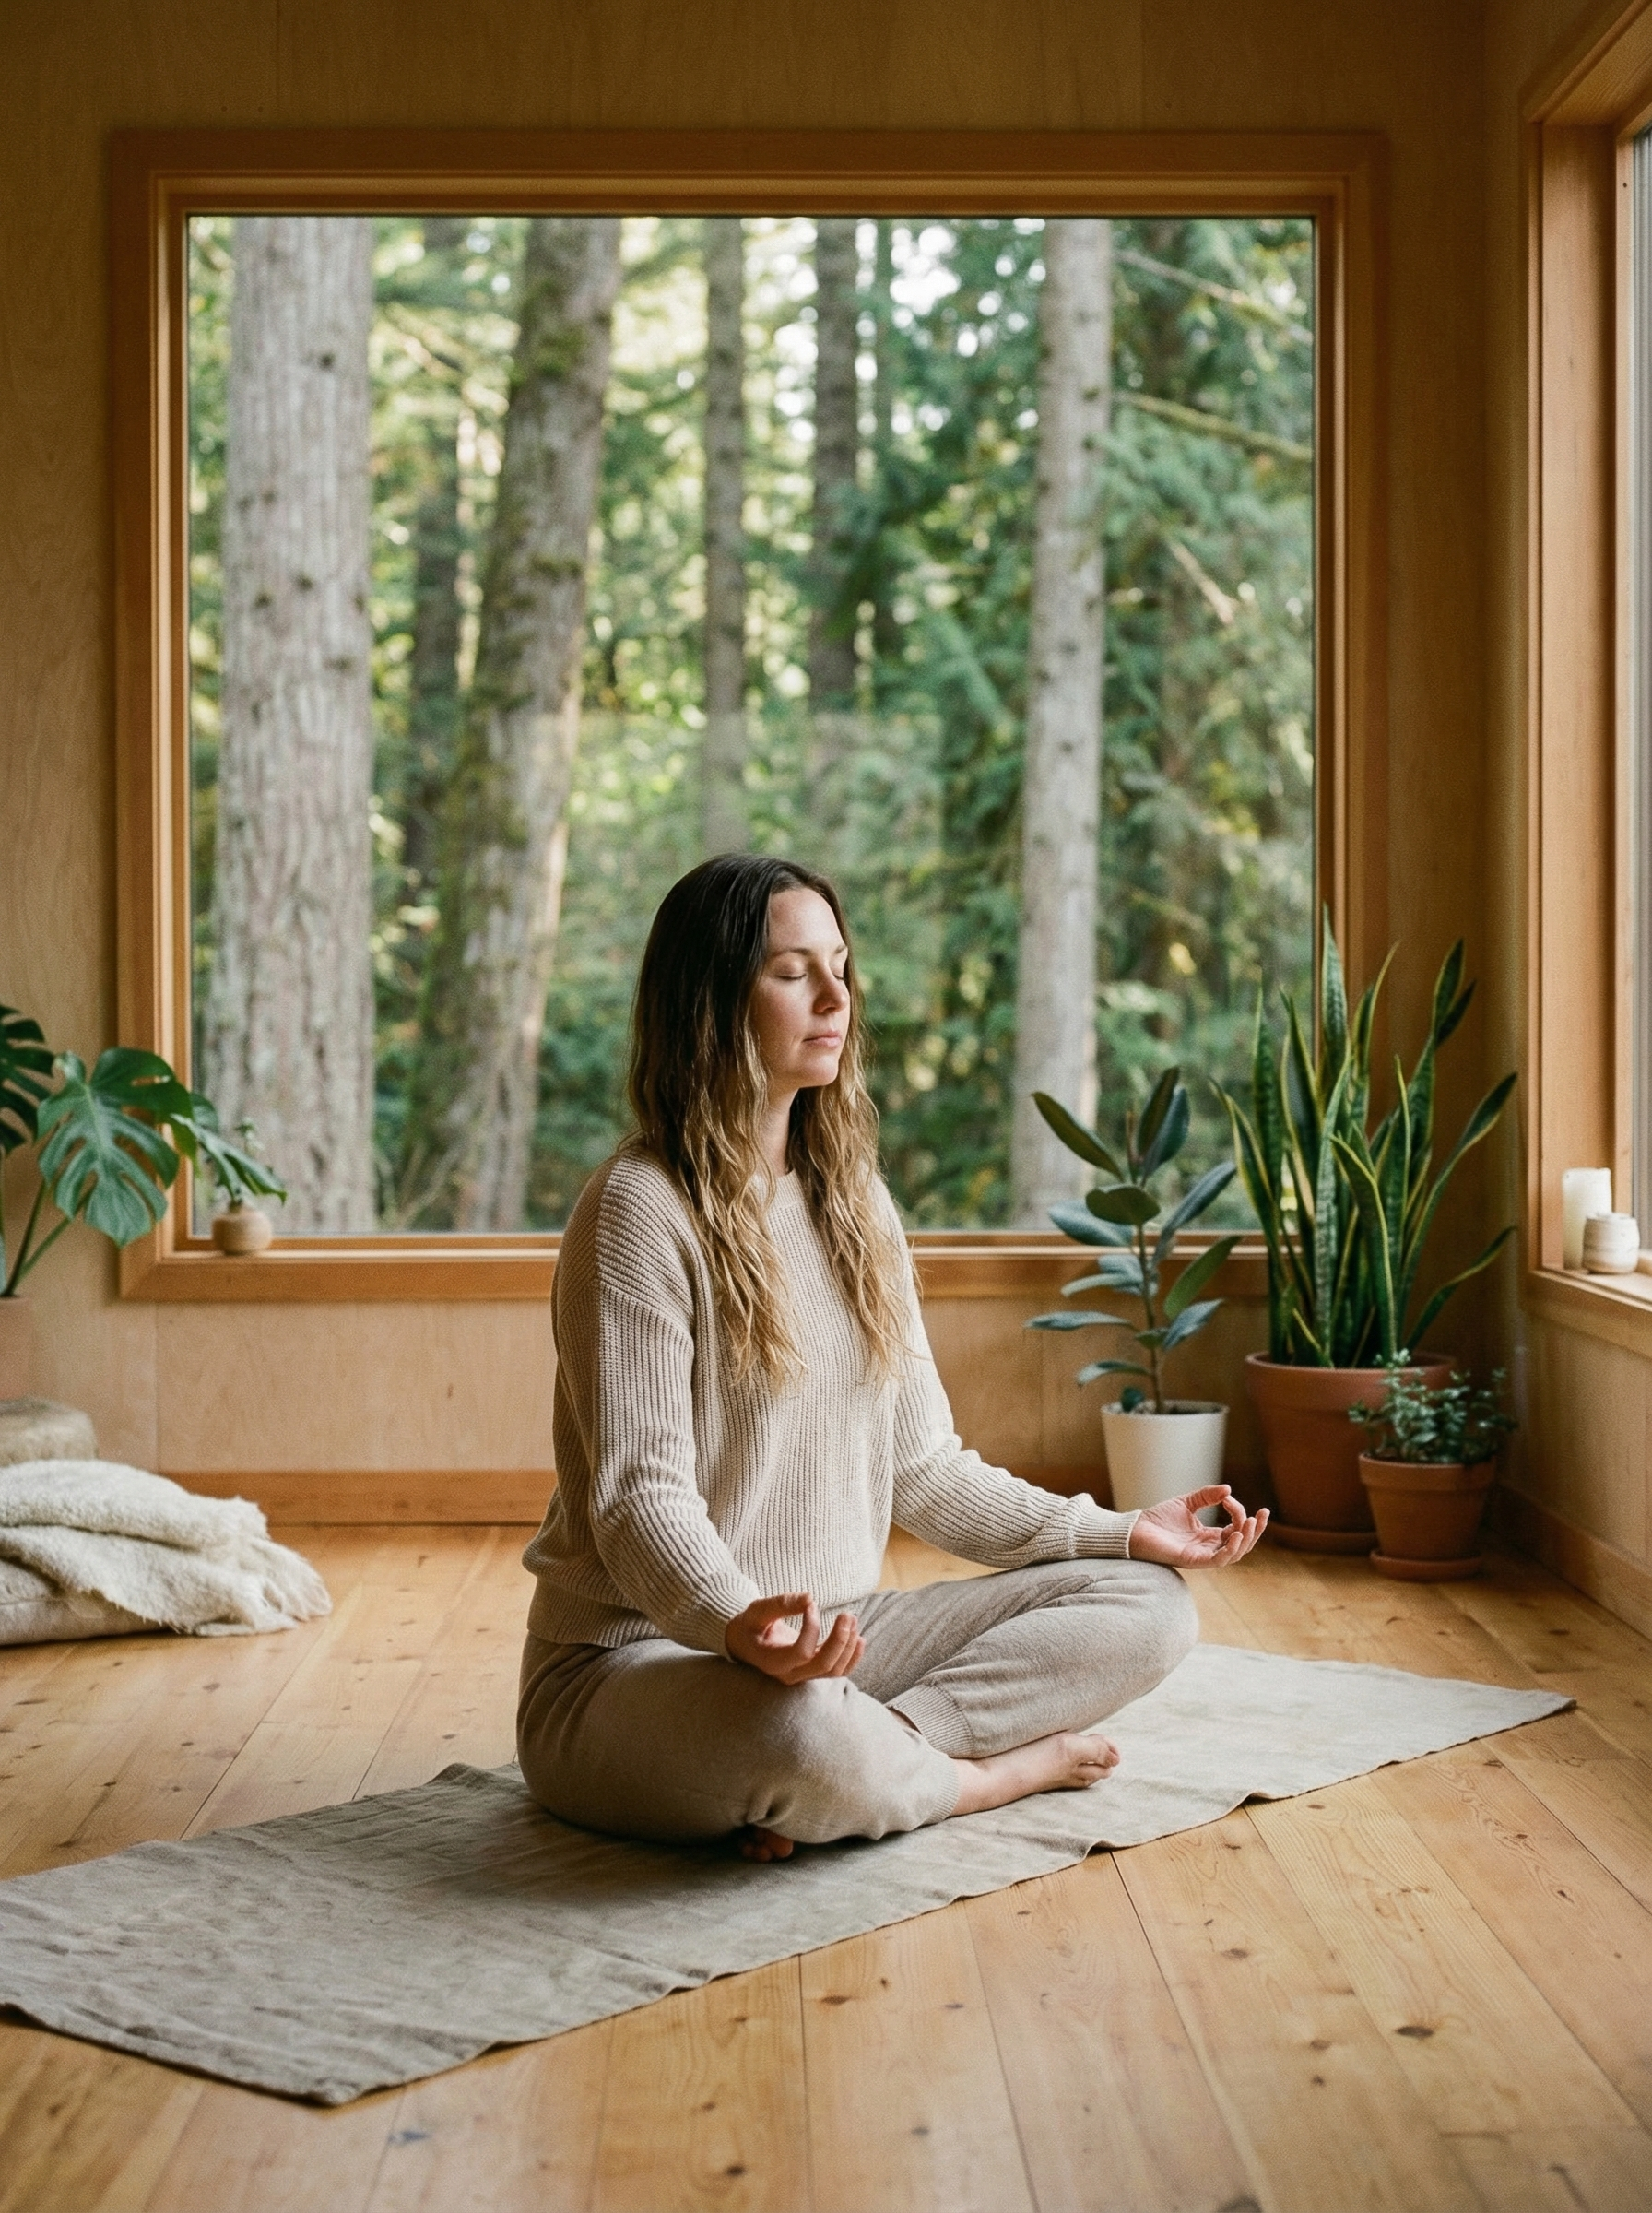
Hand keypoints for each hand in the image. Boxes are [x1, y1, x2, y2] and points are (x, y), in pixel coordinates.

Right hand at [724, 1591, 865, 1683]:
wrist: (745, 1642)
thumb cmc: (750, 1625)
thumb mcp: (758, 1611)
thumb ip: (781, 1604)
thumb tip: (810, 1598)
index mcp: (773, 1661)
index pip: (802, 1652)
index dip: (812, 1628)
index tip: (811, 1604)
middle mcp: (789, 1674)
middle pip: (824, 1666)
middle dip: (840, 1640)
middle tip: (847, 1614)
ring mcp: (802, 1676)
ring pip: (834, 1671)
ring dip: (849, 1647)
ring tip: (852, 1620)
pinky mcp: (811, 1671)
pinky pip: (837, 1671)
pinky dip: (852, 1657)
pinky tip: (860, 1638)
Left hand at [1127, 1486, 1267, 1570]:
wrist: (1134, 1530)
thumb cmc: (1158, 1519)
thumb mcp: (1187, 1502)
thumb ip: (1207, 1496)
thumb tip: (1228, 1490)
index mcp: (1209, 1537)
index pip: (1236, 1529)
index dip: (1239, 1513)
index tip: (1228, 1498)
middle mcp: (1209, 1548)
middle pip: (1242, 1544)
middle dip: (1256, 1530)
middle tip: (1263, 1513)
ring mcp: (1202, 1556)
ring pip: (1235, 1554)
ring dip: (1247, 1538)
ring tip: (1251, 1522)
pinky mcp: (1193, 1561)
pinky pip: (1219, 1560)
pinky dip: (1231, 1550)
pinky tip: (1236, 1534)